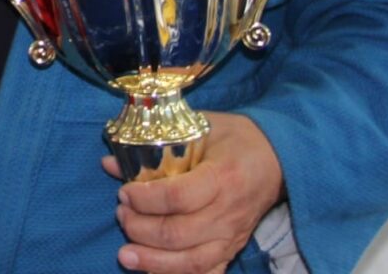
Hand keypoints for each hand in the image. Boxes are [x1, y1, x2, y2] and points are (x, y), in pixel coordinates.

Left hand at [102, 112, 284, 273]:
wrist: (276, 158)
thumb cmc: (235, 138)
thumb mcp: (199, 127)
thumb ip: (157, 144)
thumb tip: (111, 163)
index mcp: (222, 176)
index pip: (178, 197)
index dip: (145, 199)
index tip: (124, 191)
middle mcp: (227, 213)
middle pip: (178, 234)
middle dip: (141, 229)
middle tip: (121, 214)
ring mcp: (232, 237)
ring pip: (190, 263)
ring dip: (152, 262)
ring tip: (126, 254)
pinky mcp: (232, 250)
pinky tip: (152, 271)